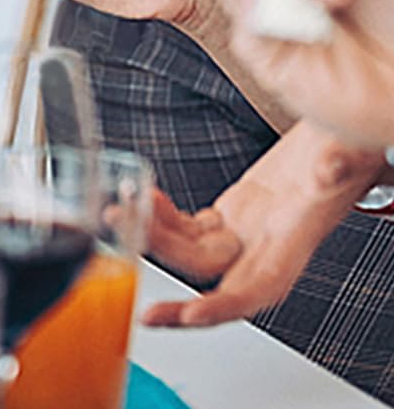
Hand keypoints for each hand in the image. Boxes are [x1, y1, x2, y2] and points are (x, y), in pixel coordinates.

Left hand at [142, 118, 381, 326]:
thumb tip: (329, 165)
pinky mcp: (230, 218)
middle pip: (207, 273)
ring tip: (121, 210)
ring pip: (190, 248)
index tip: (188, 315)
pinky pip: (189, 226)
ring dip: (153, 232)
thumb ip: (336, 167)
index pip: (254, 292)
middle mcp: (262, 250)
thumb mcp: (344, 160)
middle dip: (162, 264)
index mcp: (289, 248)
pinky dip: (164, 214)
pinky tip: (146, 195)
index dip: (221, 307)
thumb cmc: (345, 159)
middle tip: (121, 247)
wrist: (337, 150)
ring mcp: (243, 235)